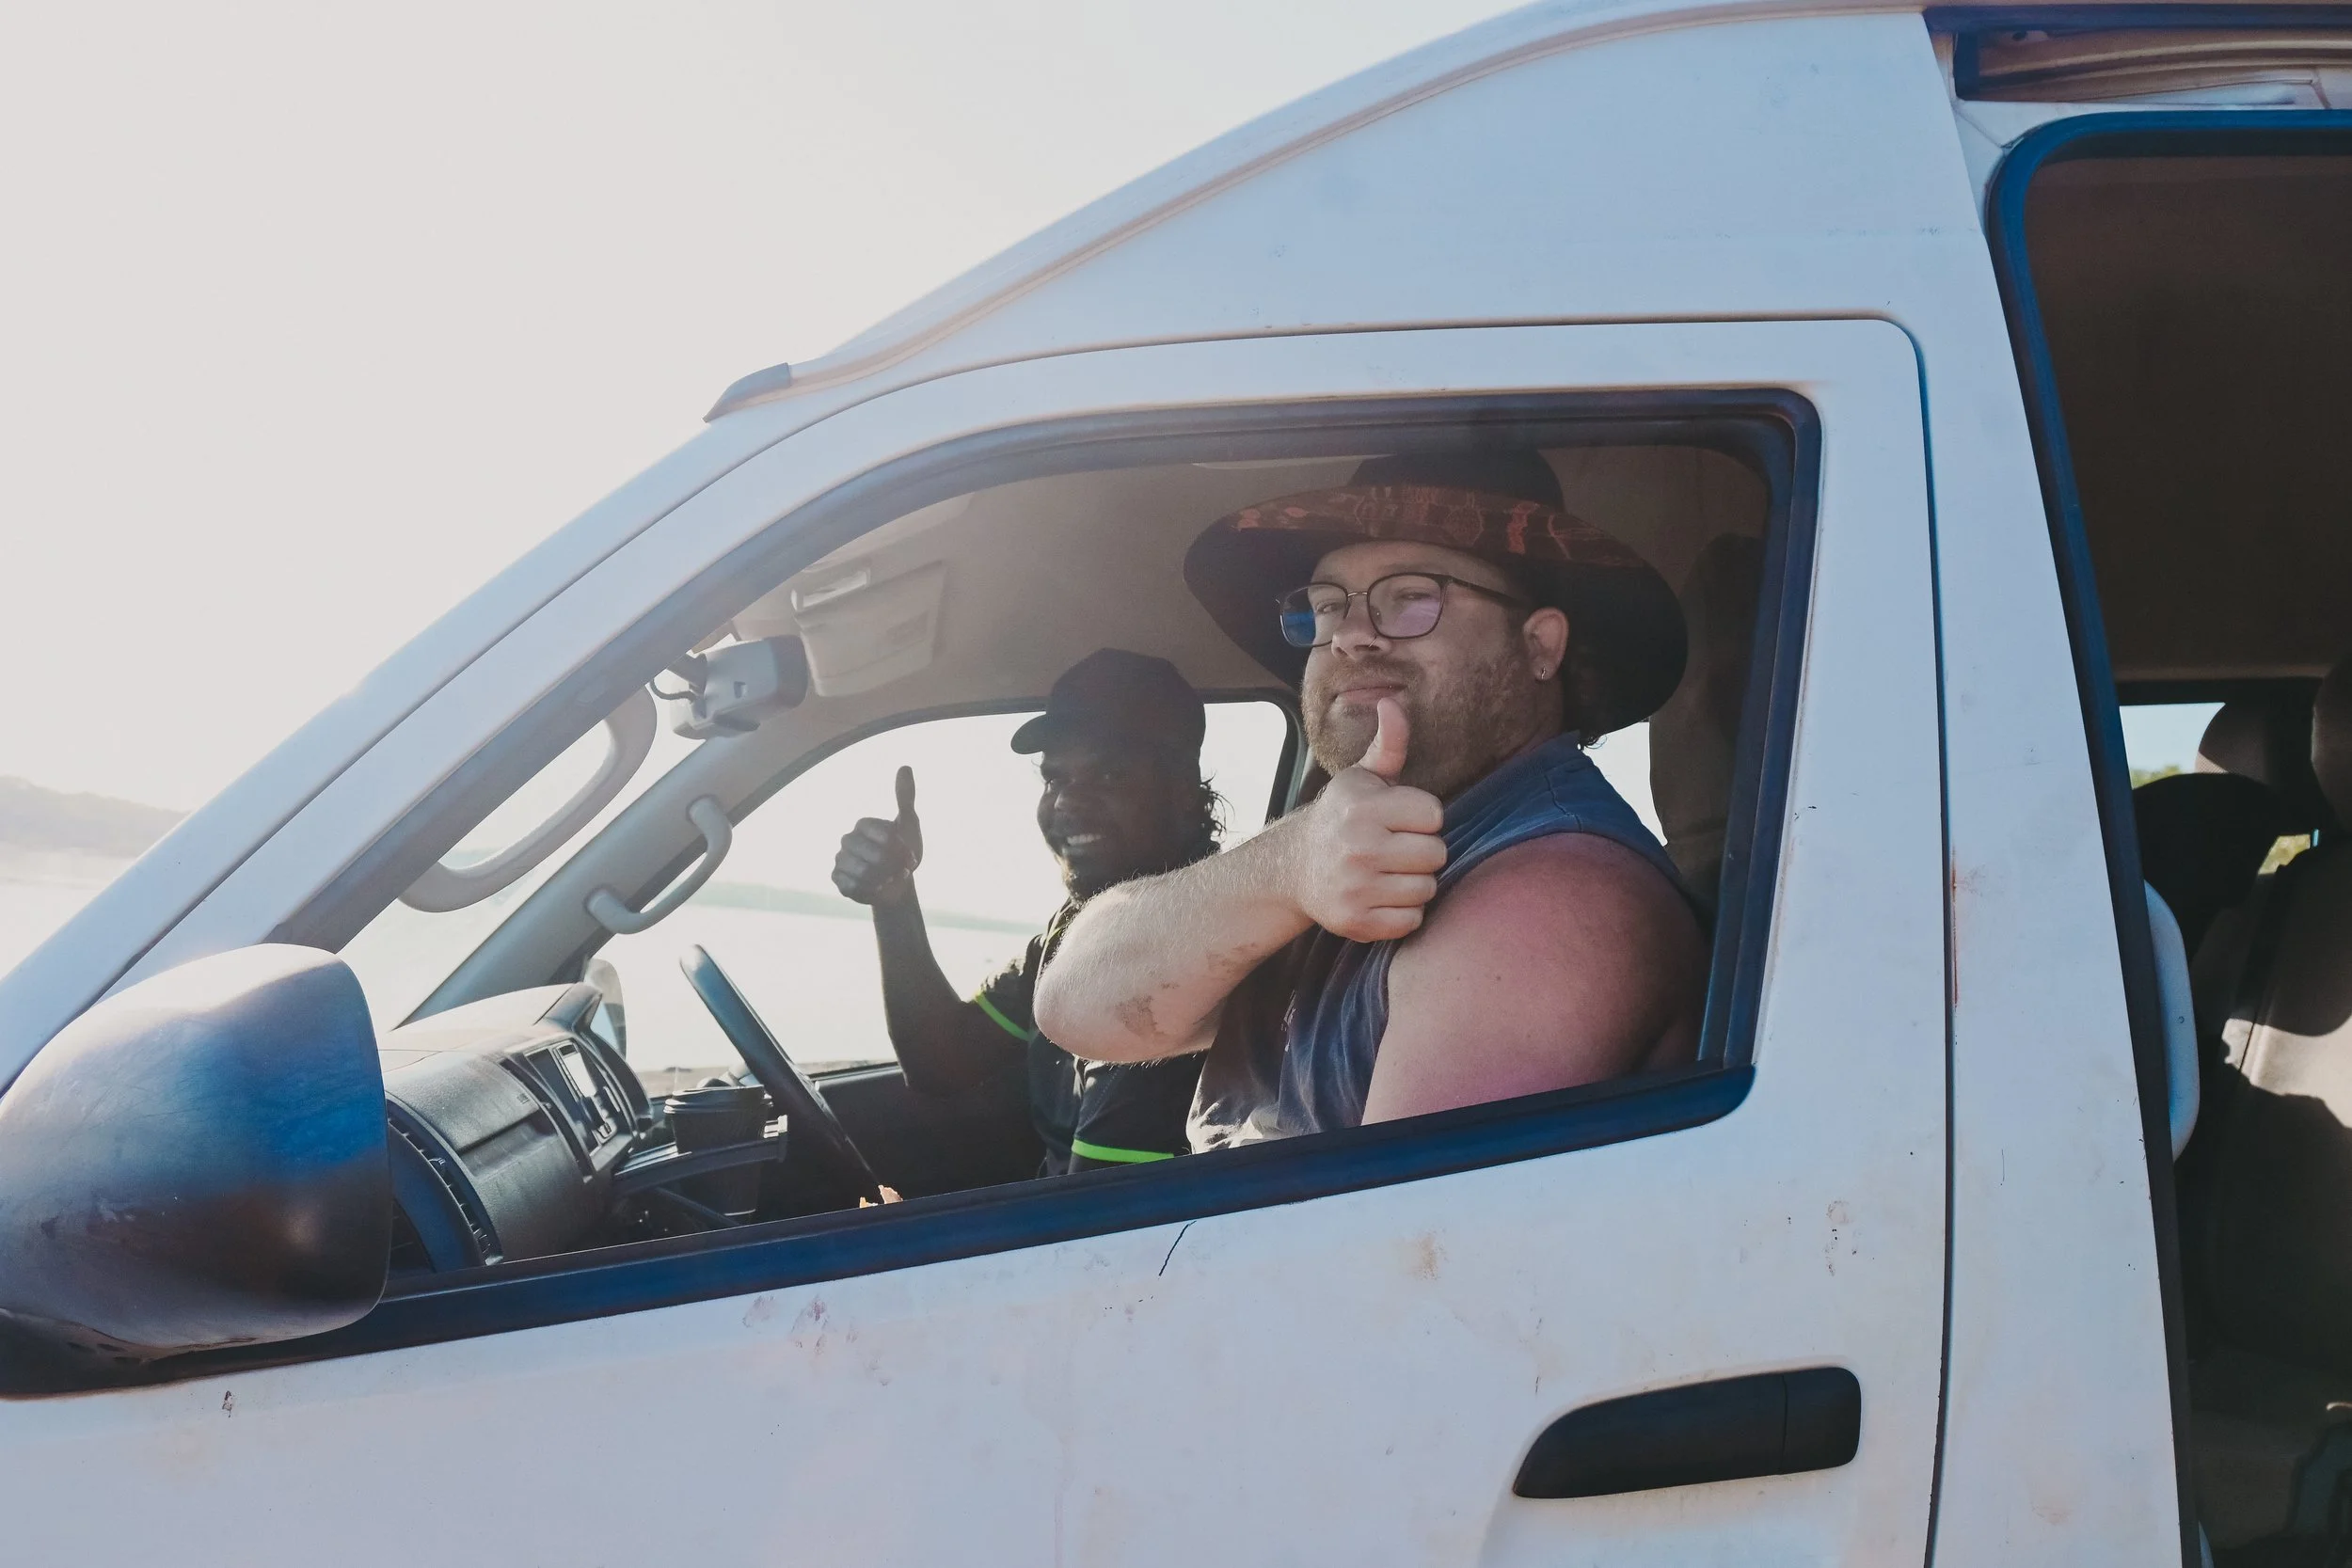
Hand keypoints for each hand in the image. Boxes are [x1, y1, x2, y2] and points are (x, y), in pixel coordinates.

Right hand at [832, 766, 923, 906]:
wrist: (898, 882)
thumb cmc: (903, 850)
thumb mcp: (909, 823)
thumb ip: (905, 797)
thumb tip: (905, 767)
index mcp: (863, 824)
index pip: (883, 835)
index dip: (900, 848)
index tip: (909, 853)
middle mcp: (848, 840)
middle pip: (874, 856)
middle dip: (894, 866)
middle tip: (902, 869)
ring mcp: (841, 860)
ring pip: (863, 873)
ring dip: (884, 879)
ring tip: (890, 879)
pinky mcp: (838, 880)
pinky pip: (852, 886)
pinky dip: (870, 890)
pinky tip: (876, 888)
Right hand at [1284, 699, 1445, 941]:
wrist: (1294, 868)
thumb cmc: (1343, 817)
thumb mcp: (1362, 778)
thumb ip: (1388, 744)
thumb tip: (1393, 703)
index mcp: (1363, 806)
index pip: (1434, 815)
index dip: (1422, 817)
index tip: (1401, 819)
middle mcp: (1358, 846)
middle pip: (1436, 854)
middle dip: (1422, 851)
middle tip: (1398, 848)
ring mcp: (1356, 887)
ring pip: (1427, 889)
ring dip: (1415, 882)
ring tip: (1391, 872)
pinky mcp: (1356, 921)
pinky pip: (1412, 920)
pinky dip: (1403, 912)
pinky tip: (1383, 896)